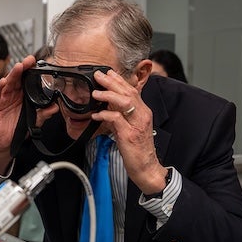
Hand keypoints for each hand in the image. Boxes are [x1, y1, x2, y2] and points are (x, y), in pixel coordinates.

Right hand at [0, 55, 37, 171]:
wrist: (8, 143)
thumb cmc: (19, 129)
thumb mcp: (35, 120)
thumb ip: (44, 113)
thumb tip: (55, 107)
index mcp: (22, 95)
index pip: (26, 79)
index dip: (30, 70)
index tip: (36, 63)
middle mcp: (12, 94)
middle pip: (16, 78)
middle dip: (22, 68)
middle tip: (28, 61)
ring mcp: (2, 98)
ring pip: (6, 83)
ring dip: (12, 74)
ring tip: (18, 67)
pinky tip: (2, 82)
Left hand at [90, 69, 166, 195]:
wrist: (146, 167)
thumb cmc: (136, 150)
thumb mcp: (128, 129)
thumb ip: (120, 118)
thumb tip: (105, 109)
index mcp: (143, 112)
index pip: (132, 91)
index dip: (119, 81)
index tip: (108, 73)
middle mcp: (142, 115)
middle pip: (129, 92)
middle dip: (113, 82)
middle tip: (99, 75)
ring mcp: (137, 124)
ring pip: (126, 102)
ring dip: (109, 95)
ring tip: (96, 93)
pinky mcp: (130, 135)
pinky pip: (117, 120)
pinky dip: (105, 115)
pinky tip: (96, 115)